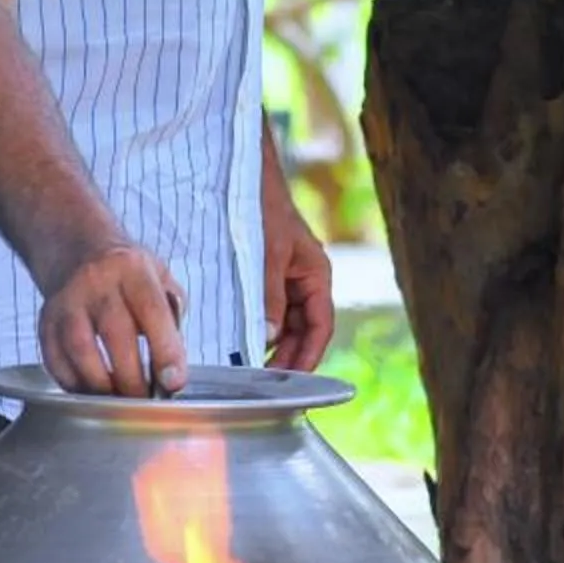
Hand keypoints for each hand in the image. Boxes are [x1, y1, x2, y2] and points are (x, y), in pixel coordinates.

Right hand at [37, 241, 187, 395]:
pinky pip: (55, 360)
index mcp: (131, 268)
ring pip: (81, 351)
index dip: (165, 350)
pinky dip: (74, 384)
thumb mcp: (159, 277)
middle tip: (145, 402)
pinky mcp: (45, 320)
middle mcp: (96, 281)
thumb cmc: (126, 273)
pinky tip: (91, 392)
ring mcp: (66, 301)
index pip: (152, 311)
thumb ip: (172, 317)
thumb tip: (173, 370)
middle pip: (116, 335)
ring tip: (118, 402)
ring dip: (101, 385)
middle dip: (133, 378)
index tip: (174, 382)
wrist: (76, 249)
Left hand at [261, 176, 335, 371]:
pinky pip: (269, 313)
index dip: (309, 356)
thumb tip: (270, 337)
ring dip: (273, 347)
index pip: (320, 327)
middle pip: (303, 331)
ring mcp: (287, 282)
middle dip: (288, 358)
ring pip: (286, 325)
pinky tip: (243, 345)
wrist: (248, 179)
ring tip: (252, 370)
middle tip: (266, 383)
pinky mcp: (268, 280)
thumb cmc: (264, 209)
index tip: (292, 379)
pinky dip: (260, 330)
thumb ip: (270, 297)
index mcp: (317, 276)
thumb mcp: (268, 254)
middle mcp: (305, 283)